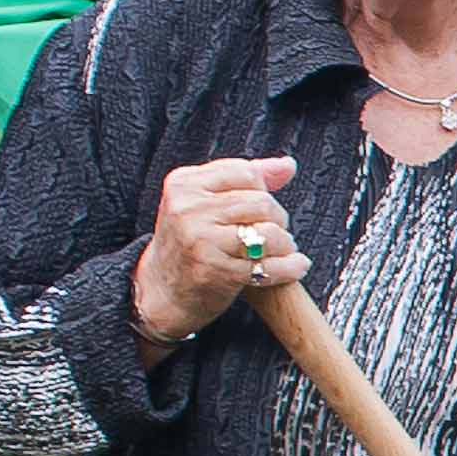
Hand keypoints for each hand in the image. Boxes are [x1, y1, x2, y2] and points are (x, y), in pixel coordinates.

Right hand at [129, 155, 302, 346]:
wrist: (161, 290)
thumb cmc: (189, 241)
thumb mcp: (203, 202)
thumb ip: (243, 178)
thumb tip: (288, 165)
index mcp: (184, 184)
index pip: (247, 173)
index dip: (264, 190)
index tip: (260, 208)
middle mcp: (188, 210)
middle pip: (262, 203)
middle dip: (278, 219)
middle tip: (274, 232)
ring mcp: (202, 240)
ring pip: (269, 232)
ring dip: (286, 244)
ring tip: (282, 249)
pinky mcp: (217, 271)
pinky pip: (271, 265)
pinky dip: (291, 267)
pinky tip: (295, 265)